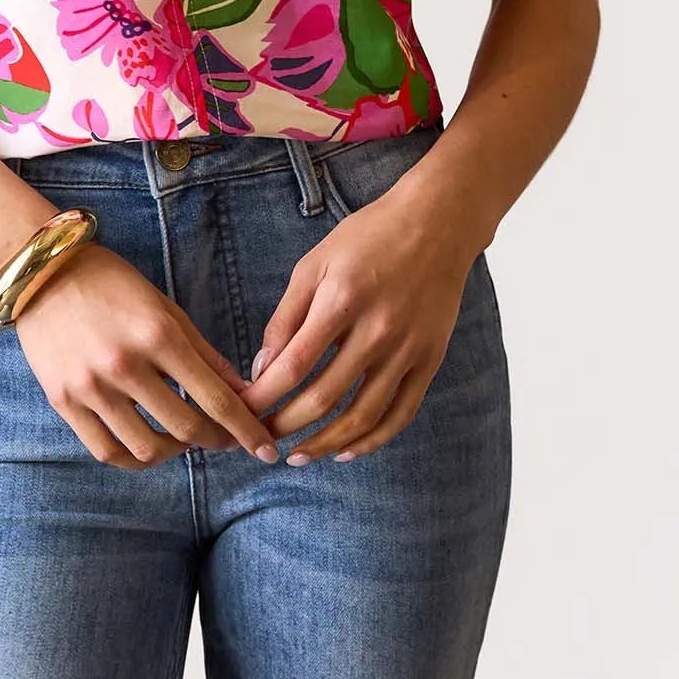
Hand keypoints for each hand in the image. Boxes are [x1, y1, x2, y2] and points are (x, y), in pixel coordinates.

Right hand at [13, 243, 280, 470]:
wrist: (41, 274)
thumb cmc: (111, 284)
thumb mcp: (165, 308)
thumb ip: (203, 352)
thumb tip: (242, 392)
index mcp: (157, 335)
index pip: (214, 398)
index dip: (245, 429)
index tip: (264, 448)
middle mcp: (124, 365)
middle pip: (185, 428)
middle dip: (215, 441)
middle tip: (226, 441)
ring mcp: (90, 387)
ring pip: (146, 448)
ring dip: (175, 452)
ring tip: (183, 440)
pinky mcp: (63, 402)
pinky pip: (106, 451)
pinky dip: (134, 458)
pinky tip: (147, 447)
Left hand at [233, 180, 475, 463]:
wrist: (437, 222)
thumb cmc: (368, 237)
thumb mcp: (315, 263)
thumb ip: (286, 316)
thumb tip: (262, 369)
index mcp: (342, 300)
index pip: (293, 365)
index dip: (262, 397)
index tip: (240, 412)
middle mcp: (378, 330)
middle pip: (324, 397)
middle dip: (286, 425)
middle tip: (261, 438)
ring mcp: (408, 349)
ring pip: (363, 416)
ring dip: (326, 443)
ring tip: (298, 456)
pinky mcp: (430, 360)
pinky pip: (401, 414)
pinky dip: (373, 440)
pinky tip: (347, 451)